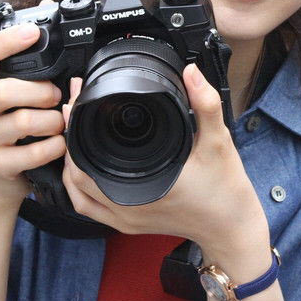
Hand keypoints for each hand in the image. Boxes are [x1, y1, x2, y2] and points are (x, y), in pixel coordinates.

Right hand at [0, 20, 67, 211]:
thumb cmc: (3, 119)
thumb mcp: (4, 85)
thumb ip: (22, 52)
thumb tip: (48, 3)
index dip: (4, 42)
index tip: (33, 32)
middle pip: (4, 92)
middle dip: (40, 91)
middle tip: (55, 95)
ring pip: (22, 123)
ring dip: (51, 120)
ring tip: (59, 119)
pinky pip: (30, 154)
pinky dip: (53, 147)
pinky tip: (58, 143)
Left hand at [61, 64, 269, 256]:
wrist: (231, 227)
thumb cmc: (225, 190)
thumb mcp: (219, 142)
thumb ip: (205, 104)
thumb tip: (191, 73)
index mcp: (143, 187)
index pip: (88, 156)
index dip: (76, 124)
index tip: (78, 97)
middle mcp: (127, 208)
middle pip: (74, 173)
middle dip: (69, 137)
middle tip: (74, 106)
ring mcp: (125, 220)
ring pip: (76, 194)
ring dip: (69, 163)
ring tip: (74, 132)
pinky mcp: (128, 224)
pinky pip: (88, 208)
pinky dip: (79, 187)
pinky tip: (84, 166)